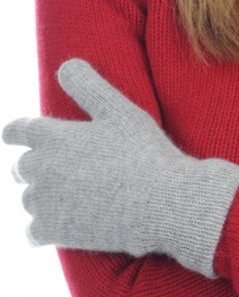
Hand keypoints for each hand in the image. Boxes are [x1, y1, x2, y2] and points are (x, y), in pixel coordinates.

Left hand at [3, 59, 238, 277]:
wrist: (163, 203)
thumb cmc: (145, 153)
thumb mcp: (120, 110)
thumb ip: (88, 86)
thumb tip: (65, 64)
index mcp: (52, 136)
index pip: (17, 130)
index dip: (17, 132)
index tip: (17, 136)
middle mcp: (40, 168)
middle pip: (21, 166)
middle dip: (35, 166)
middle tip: (61, 170)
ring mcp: (44, 202)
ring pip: (28, 199)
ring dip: (41, 197)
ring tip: (69, 198)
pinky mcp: (53, 231)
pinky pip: (31, 233)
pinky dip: (42, 229)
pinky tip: (58, 227)